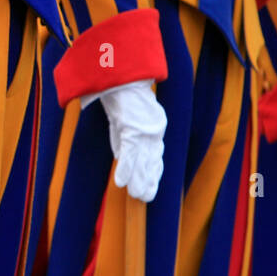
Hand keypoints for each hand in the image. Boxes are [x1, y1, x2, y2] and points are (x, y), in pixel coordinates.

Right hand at [94, 79, 166, 202]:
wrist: (122, 78)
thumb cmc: (123, 95)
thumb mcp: (127, 118)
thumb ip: (125, 136)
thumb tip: (121, 155)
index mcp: (155, 126)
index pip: (156, 154)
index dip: (154, 172)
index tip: (152, 185)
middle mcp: (154, 130)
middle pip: (151, 161)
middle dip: (149, 180)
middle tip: (146, 197)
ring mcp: (144, 130)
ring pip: (142, 161)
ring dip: (139, 180)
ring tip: (137, 195)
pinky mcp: (133, 129)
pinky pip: (129, 153)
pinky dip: (124, 169)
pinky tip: (120, 183)